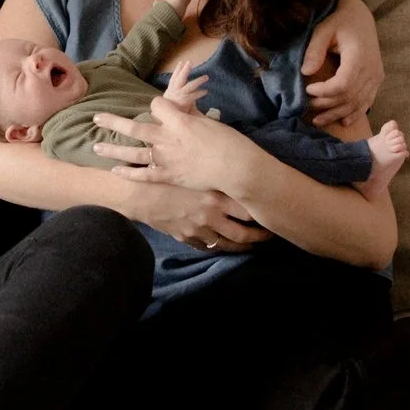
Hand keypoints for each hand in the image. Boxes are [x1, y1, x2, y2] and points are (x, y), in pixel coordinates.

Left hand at [93, 92, 257, 193]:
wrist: (235, 168)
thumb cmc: (228, 142)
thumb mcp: (208, 123)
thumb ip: (191, 117)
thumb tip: (184, 110)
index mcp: (178, 121)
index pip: (156, 106)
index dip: (155, 106)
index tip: (155, 108)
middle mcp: (167, 138)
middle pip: (133, 127)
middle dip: (112, 121)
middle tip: (96, 117)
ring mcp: (165, 159)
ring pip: (132, 153)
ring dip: (112, 149)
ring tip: (96, 146)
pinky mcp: (168, 176)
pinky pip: (143, 175)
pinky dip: (128, 173)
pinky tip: (115, 171)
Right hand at [123, 181, 268, 252]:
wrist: (137, 193)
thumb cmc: (165, 173)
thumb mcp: (191, 167)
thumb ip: (212, 169)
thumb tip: (230, 161)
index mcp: (215, 195)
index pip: (248, 210)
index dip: (263, 215)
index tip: (272, 214)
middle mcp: (211, 215)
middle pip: (243, 233)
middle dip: (259, 237)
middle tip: (269, 236)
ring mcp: (199, 229)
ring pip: (227, 244)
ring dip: (242, 247)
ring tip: (252, 246)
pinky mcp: (186, 237)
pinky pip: (207, 247)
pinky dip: (218, 247)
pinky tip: (224, 245)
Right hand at [163, 66, 207, 107]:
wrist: (168, 117)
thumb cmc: (171, 109)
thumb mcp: (171, 99)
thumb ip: (178, 94)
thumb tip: (186, 90)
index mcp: (171, 89)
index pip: (174, 77)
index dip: (178, 69)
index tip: (181, 62)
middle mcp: (175, 90)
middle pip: (180, 78)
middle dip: (185, 70)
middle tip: (190, 62)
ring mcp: (180, 95)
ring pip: (190, 85)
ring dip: (198, 80)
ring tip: (206, 77)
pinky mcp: (185, 101)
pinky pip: (194, 95)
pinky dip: (200, 93)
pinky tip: (206, 91)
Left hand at [304, 0, 383, 131]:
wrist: (361, 18)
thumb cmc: (340, 22)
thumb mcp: (324, 29)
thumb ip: (315, 50)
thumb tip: (305, 72)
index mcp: (359, 56)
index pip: (343, 84)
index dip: (325, 92)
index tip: (308, 89)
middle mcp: (372, 69)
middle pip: (349, 97)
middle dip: (326, 105)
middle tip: (307, 105)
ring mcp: (376, 76)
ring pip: (358, 103)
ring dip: (337, 114)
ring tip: (318, 120)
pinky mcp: (377, 80)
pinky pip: (367, 102)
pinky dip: (354, 113)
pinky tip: (341, 121)